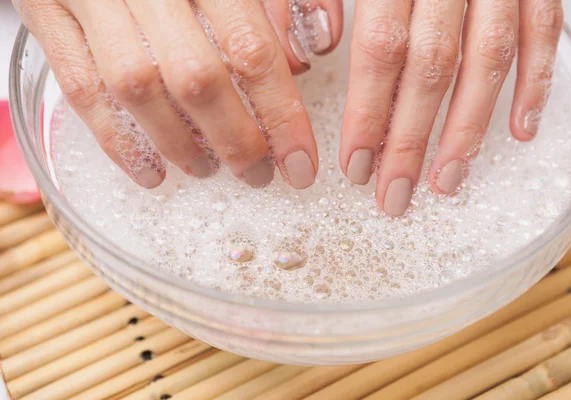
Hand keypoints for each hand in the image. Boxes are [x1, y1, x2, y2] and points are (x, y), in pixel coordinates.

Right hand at [13, 0, 341, 188]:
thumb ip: (275, 4)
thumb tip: (303, 59)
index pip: (253, 50)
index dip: (281, 115)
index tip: (300, 164)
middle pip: (196, 77)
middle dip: (235, 140)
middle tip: (258, 175)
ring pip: (137, 87)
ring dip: (178, 144)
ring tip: (206, 171)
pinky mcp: (49, 13)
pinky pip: (80, 87)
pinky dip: (115, 139)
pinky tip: (149, 171)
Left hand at [340, 0, 562, 215]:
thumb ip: (322, 0)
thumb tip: (314, 50)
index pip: (380, 50)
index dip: (368, 114)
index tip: (357, 165)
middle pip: (431, 69)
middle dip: (411, 141)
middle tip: (395, 191)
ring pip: (489, 59)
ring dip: (468, 129)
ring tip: (447, 179)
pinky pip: (544, 32)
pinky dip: (534, 85)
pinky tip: (519, 130)